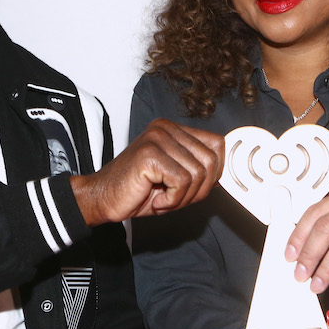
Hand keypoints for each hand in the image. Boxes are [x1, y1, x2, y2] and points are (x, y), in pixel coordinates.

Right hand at [71, 119, 223, 225]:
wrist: (102, 199)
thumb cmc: (137, 191)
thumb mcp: (176, 178)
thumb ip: (199, 170)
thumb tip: (226, 172)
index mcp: (173, 129)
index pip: (217, 144)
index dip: (215, 172)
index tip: (197, 189)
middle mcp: (166, 128)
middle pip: (211, 160)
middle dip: (199, 189)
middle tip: (176, 199)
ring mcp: (157, 138)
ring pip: (198, 172)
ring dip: (184, 197)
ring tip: (163, 199)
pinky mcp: (150, 154)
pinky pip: (182, 181)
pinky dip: (173, 199)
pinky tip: (158, 200)